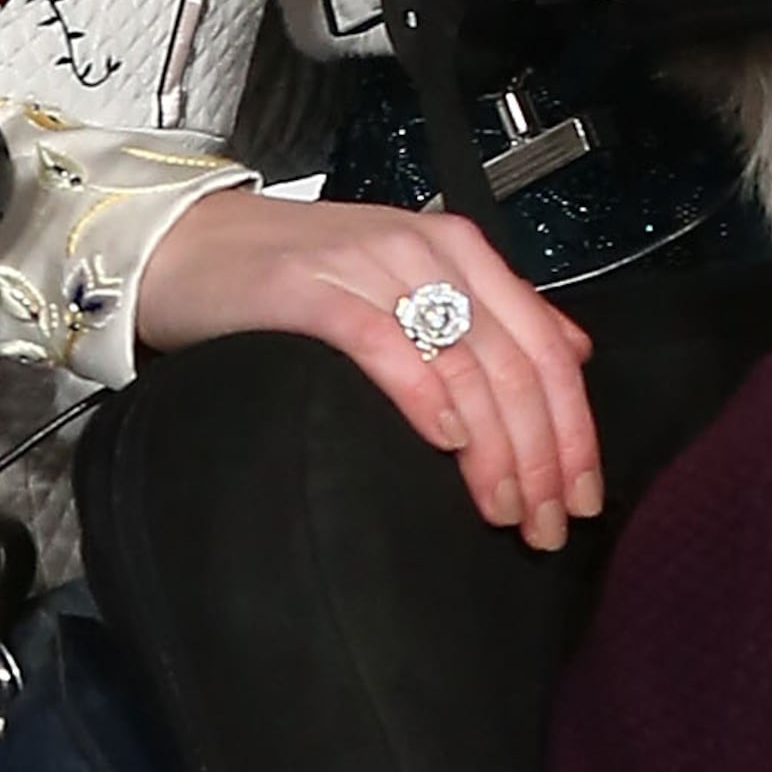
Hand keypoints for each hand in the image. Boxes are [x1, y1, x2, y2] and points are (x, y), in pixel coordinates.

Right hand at [133, 189, 602, 551]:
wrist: (187, 245)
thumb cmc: (297, 276)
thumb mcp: (410, 280)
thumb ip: (491, 312)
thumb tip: (574, 352)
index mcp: (463, 251)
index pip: (548, 347)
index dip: (575, 430)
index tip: (584, 497)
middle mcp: (429, 253)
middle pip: (515, 366)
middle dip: (543, 456)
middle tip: (547, 526)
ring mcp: (372, 268)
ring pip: (463, 364)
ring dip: (494, 450)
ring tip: (504, 510)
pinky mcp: (313, 291)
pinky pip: (385, 345)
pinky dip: (423, 396)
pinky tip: (445, 444)